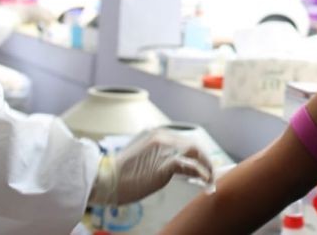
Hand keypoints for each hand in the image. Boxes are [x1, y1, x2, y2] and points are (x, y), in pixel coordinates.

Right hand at [89, 128, 214, 205]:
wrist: (104, 180)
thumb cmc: (118, 174)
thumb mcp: (140, 159)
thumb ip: (156, 156)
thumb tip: (173, 165)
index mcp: (156, 134)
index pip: (185, 141)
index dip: (197, 153)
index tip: (204, 163)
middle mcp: (162, 138)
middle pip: (193, 145)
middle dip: (205, 158)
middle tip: (212, 171)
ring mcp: (164, 150)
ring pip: (195, 153)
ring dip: (207, 166)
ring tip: (211, 178)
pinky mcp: (164, 165)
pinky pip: (190, 167)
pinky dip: (201, 173)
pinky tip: (205, 181)